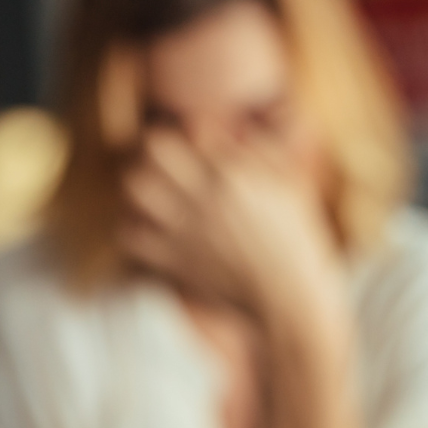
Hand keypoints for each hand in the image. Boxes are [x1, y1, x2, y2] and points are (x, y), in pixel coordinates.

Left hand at [119, 128, 345, 335]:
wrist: (289, 300)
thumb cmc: (297, 244)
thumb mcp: (292, 188)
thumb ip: (266, 152)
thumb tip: (239, 130)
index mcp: (235, 174)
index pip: (192, 127)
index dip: (190, 130)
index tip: (195, 143)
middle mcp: (204, 196)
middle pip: (153, 148)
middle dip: (156, 151)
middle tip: (165, 165)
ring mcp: (184, 229)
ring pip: (134, 186)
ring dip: (139, 186)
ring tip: (152, 194)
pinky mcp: (173, 261)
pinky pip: (130, 235)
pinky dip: (134, 229)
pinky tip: (150, 231)